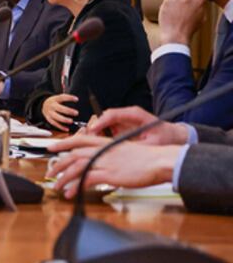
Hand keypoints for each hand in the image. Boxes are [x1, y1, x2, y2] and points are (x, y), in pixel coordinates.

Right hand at [41, 94, 79, 131]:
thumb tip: (77, 100)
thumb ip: (66, 99)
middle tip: (76, 113)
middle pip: (59, 108)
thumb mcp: (58, 98)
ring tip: (71, 121)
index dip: (69, 98)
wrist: (44, 105)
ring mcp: (49, 113)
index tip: (76, 99)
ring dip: (64, 119)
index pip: (62, 97)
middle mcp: (52, 106)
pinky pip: (54, 123)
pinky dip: (61, 127)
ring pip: (56, 117)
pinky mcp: (49, 118)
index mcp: (55, 99)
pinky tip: (67, 129)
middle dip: (68, 111)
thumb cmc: (55, 102)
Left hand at [48, 141, 183, 198]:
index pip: (79, 139)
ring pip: (76, 167)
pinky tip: (70, 193)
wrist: (160, 160)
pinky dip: (75, 187)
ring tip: (56, 186)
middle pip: (73, 154)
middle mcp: (102, 151)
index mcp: (106, 143)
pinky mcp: (109, 174)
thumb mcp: (125, 151)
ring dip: (63, 177)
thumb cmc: (148, 158)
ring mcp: (105, 162)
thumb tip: (104, 163)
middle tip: (50, 172)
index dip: (63, 143)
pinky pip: (86, 180)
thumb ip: (111, 156)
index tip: (52, 147)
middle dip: (58, 164)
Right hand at [49, 106, 188, 151]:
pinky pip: (104, 130)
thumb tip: (123, 148)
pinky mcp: (120, 128)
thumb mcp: (155, 143)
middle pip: (102, 117)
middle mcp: (126, 115)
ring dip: (94, 133)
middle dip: (93, 128)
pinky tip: (95, 147)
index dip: (100, 122)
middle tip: (87, 140)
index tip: (92, 131)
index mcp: (135, 114)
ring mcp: (122, 121)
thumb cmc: (166, 138)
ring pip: (101, 124)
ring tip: (88, 145)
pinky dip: (98, 138)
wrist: (174, 136)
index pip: (112, 114)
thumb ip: (139, 145)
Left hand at [158, 0, 214, 44]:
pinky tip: (171, 14)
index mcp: (199, 0)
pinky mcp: (166, 0)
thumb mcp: (201, 15)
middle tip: (184, 4)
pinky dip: (169, 6)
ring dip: (176, 2)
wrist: (175, 35)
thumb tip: (196, 0)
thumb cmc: (190, 27)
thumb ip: (199, 4)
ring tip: (177, 14)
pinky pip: (168, 1)